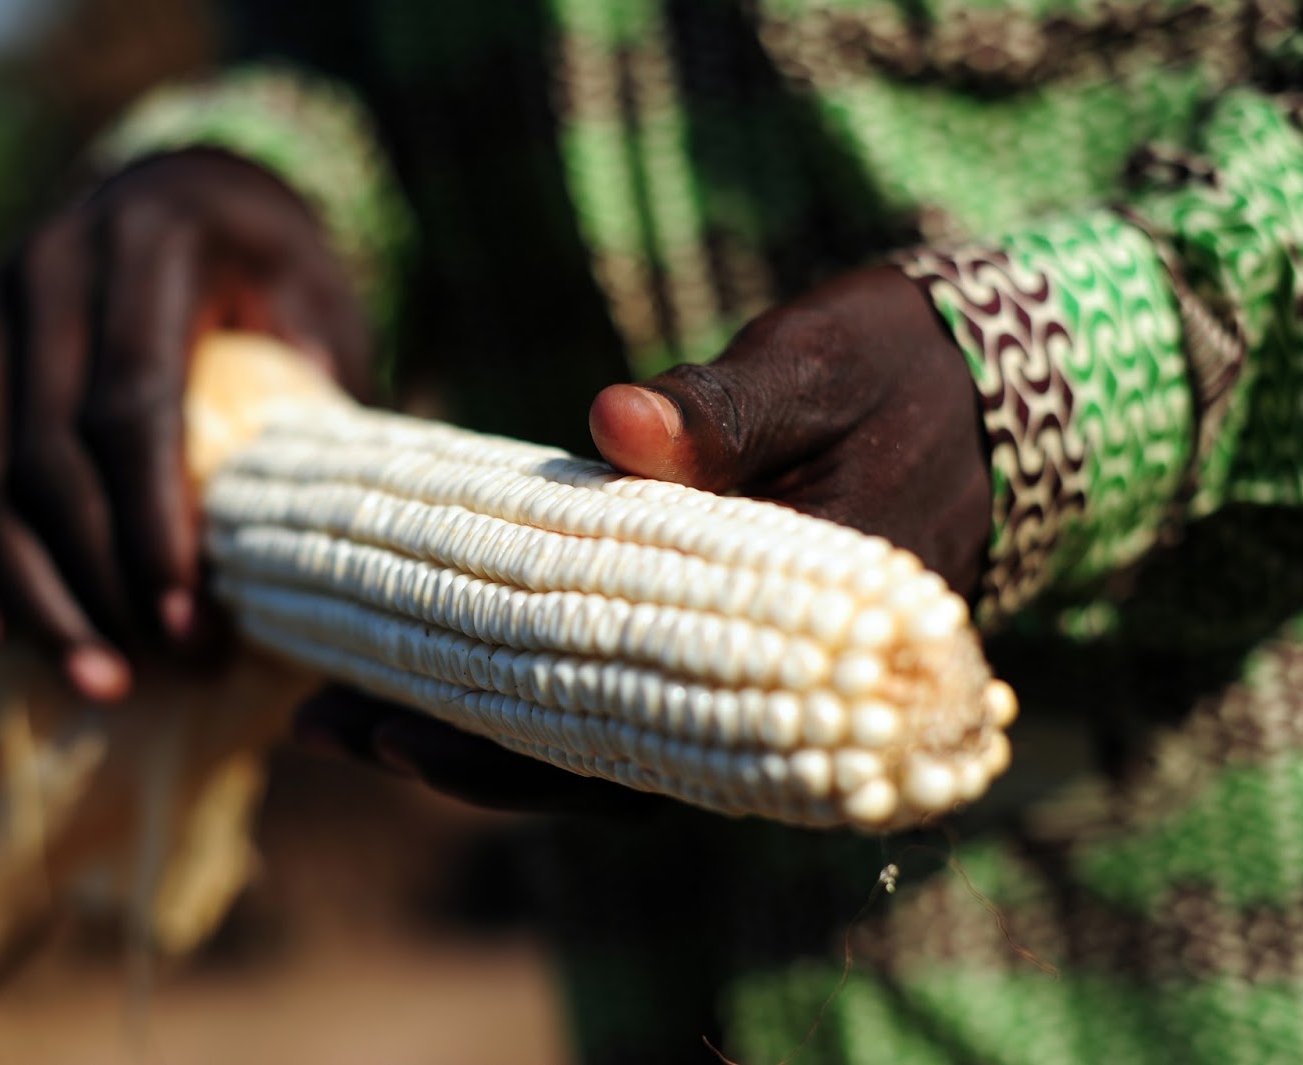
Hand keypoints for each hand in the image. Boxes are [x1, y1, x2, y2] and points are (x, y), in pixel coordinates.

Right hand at [0, 148, 369, 699]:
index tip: (190, 626)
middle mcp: (48, 271)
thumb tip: (338, 525)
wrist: (178, 189)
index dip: (155, 528)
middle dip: (97, 582)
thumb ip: (323, 392)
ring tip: (94, 678)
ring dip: (31, 593)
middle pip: (47, 457)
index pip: (133, 408)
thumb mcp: (319, 303)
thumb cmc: (272, 268)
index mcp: (149, 249)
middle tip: (152, 673)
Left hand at [304, 266, 990, 811]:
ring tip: (335, 701)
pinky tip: (419, 646)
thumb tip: (613, 425)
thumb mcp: (821, 369)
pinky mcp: (709, 633)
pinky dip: (509, 675)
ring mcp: (735, 669)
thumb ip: (728, 410)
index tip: (394, 730)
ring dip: (465, 722)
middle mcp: (766, 692)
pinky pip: (602, 680)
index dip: (512, 761)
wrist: (982, 386)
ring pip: (588, 734)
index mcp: (803, 654)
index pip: (642, 748)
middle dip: (453, 754)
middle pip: (591, 764)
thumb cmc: (901, 372)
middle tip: (320, 720)